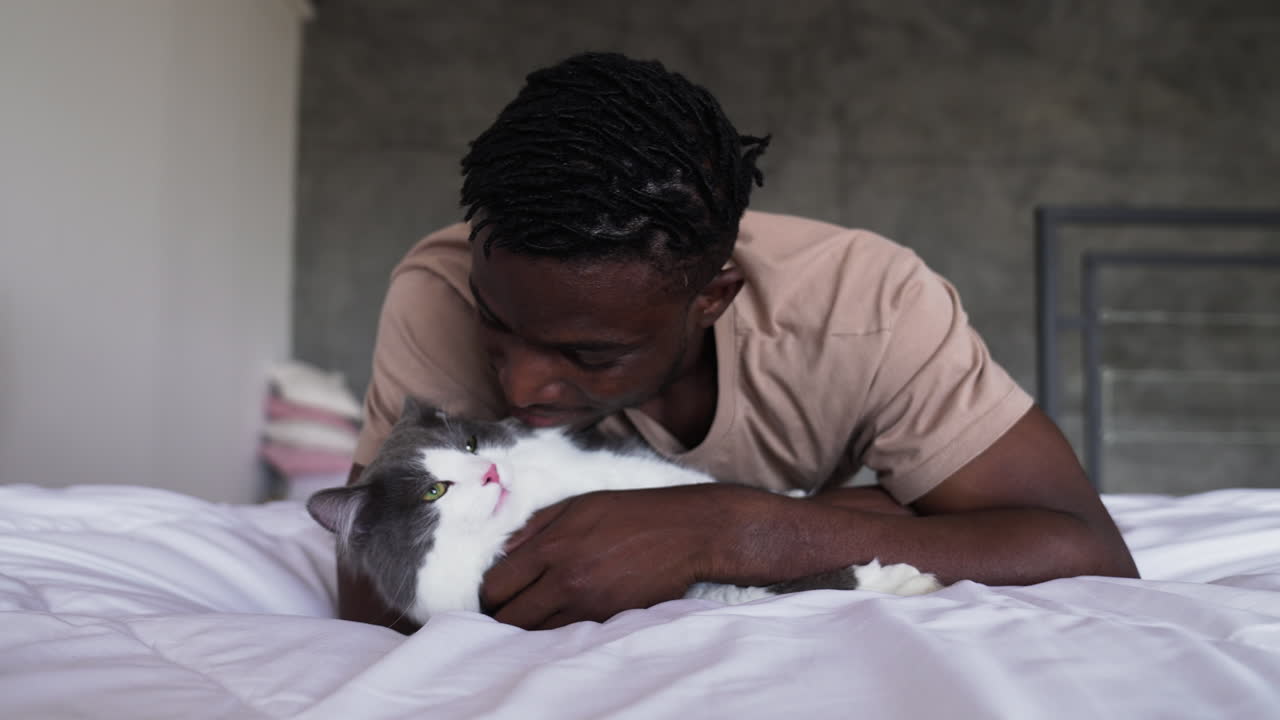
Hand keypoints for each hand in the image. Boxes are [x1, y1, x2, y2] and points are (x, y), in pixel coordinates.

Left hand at [480, 485, 728, 629]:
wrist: (686, 532)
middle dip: (501, 617)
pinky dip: (558, 635)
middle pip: (508, 619)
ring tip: (536, 617)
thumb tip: (503, 552)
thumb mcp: (578, 505)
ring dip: (529, 630)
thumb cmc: (631, 513)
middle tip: (509, 611)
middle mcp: (566, 579)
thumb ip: (534, 527)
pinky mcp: (609, 621)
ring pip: (535, 636)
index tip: (497, 594)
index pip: (496, 586)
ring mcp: (588, 605)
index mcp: (553, 547)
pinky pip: (568, 639)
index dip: (489, 594)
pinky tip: (563, 620)